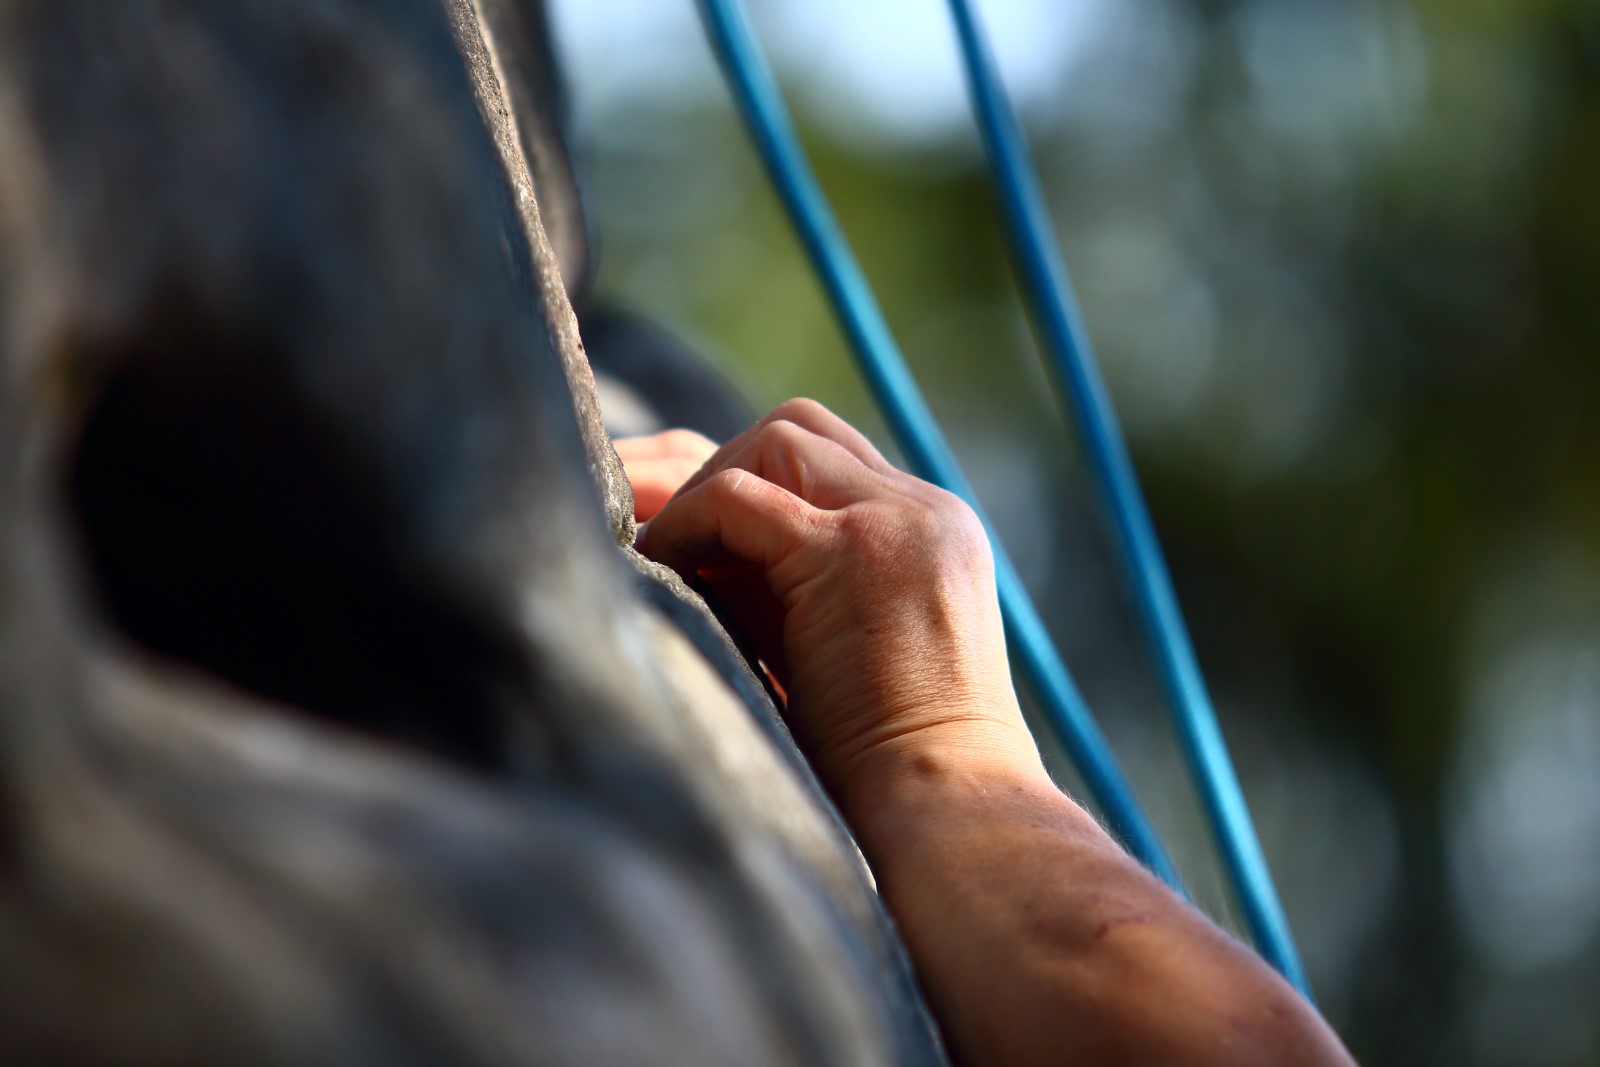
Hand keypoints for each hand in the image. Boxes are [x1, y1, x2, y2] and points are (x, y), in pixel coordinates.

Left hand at [634, 399, 1041, 809]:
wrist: (948, 810)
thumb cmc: (889, 764)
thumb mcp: (842, 646)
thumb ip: (792, 589)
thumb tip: (690, 554)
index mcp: (932, 530)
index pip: (827, 459)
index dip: (749, 482)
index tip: (694, 542)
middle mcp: (923, 509)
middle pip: (800, 431)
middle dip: (718, 468)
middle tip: (665, 535)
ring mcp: (895, 521)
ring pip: (773, 442)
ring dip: (706, 491)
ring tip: (664, 555)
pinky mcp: (853, 552)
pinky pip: (740, 498)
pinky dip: (687, 525)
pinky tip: (657, 568)